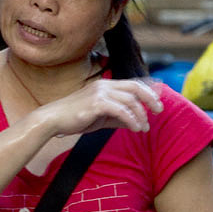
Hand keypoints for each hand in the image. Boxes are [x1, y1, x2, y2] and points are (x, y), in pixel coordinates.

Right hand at [40, 78, 162, 136]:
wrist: (53, 119)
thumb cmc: (75, 118)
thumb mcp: (101, 116)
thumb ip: (117, 116)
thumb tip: (135, 122)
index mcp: (105, 85)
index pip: (133, 83)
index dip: (148, 91)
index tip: (157, 102)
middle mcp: (104, 85)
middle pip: (135, 87)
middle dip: (150, 98)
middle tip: (159, 111)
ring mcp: (100, 93)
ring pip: (130, 100)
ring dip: (141, 115)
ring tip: (144, 128)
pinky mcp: (96, 104)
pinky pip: (121, 110)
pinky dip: (131, 119)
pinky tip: (135, 128)